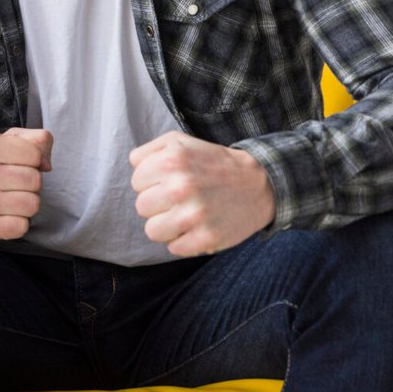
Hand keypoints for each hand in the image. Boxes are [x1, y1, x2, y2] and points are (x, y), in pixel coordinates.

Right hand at [0, 128, 52, 243]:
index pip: (34, 154)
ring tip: (10, 200)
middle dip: (30, 184)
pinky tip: (4, 216)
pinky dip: (17, 223)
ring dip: (26, 204)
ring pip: (32, 204)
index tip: (18, 164)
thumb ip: (35, 140)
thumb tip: (46, 165)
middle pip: (35, 180)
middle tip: (13, 184)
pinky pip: (21, 226)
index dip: (33, 160)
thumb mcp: (4, 143)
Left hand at [129, 131, 274, 256]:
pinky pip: (173, 248)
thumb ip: (148, 151)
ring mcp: (193, 215)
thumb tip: (133, 166)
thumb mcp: (179, 143)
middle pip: (141, 207)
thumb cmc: (213, 163)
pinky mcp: (206, 239)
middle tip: (180, 198)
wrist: (259, 184)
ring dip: (166, 225)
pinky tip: (198, 227)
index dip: (152, 183)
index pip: (136, 182)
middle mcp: (180, 187)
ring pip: (152, 231)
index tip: (171, 181)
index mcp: (170, 160)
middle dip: (158, 204)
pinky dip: (184, 241)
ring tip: (185, 215)